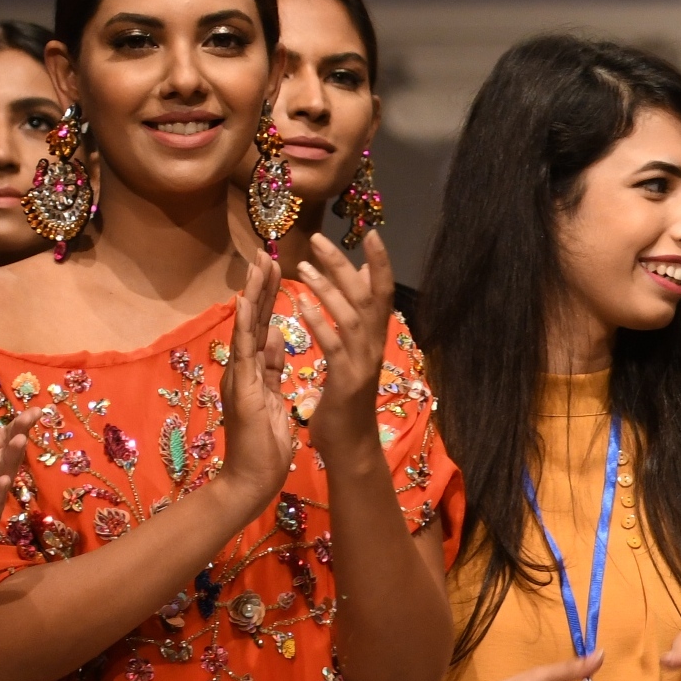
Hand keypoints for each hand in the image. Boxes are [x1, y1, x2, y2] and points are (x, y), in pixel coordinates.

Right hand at [217, 249, 296, 515]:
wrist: (252, 479)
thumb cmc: (263, 445)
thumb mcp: (273, 398)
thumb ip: (271, 367)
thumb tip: (275, 336)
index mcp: (254, 369)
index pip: (264, 325)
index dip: (270, 297)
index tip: (277, 268)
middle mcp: (242, 368)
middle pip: (252, 320)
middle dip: (260, 287)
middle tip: (265, 252)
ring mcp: (239, 377)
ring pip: (245, 329)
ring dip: (252, 297)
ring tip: (257, 265)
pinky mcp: (242, 391)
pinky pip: (243, 355)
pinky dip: (245, 328)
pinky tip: (247, 305)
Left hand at [296, 226, 394, 467]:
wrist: (350, 446)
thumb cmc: (345, 401)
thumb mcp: (352, 355)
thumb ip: (356, 320)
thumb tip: (360, 283)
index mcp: (374, 340)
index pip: (381, 294)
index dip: (380, 264)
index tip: (371, 234)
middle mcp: (374, 347)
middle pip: (367, 297)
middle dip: (343, 265)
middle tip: (317, 238)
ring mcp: (362, 364)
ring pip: (351, 316)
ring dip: (327, 289)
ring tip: (302, 265)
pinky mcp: (346, 380)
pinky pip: (333, 344)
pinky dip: (317, 321)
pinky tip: (299, 303)